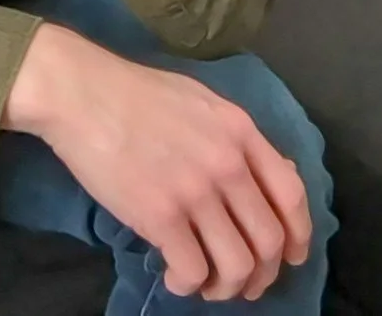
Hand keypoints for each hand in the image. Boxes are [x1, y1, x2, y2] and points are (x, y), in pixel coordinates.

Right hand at [2, 24, 312, 301]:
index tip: (291, 257)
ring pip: (238, 265)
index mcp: (241, 132)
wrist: (83, 93)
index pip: (292, 194)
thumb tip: (262, 174)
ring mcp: (196, 191)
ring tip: (208, 285)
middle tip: (244, 284)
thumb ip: (235, 137)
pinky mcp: (160, 215)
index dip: (299, 235)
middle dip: (262, 274)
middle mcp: (228, 164)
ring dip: (227, 287)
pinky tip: (174, 277)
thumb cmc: (136, 93)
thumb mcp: (202, 102)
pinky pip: (193, 270)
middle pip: (269, 240)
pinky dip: (188, 285)